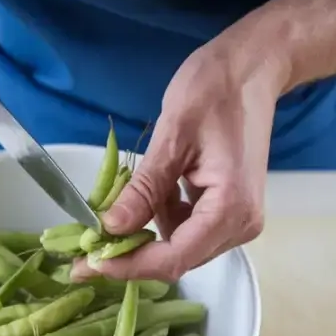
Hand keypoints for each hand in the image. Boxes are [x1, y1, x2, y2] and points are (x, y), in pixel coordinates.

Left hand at [72, 30, 289, 282]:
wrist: (251, 69)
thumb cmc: (214, 92)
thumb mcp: (171, 138)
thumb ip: (143, 189)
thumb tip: (110, 227)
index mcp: (230, 207)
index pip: (174, 257)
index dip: (128, 265)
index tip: (87, 263)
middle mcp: (241, 223)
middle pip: (178, 257)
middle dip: (131, 252)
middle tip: (84, 245)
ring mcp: (239, 218)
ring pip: (180, 244)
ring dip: (145, 229)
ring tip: (119, 201)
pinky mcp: (231, 209)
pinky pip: (188, 227)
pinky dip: (161, 214)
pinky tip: (149, 191)